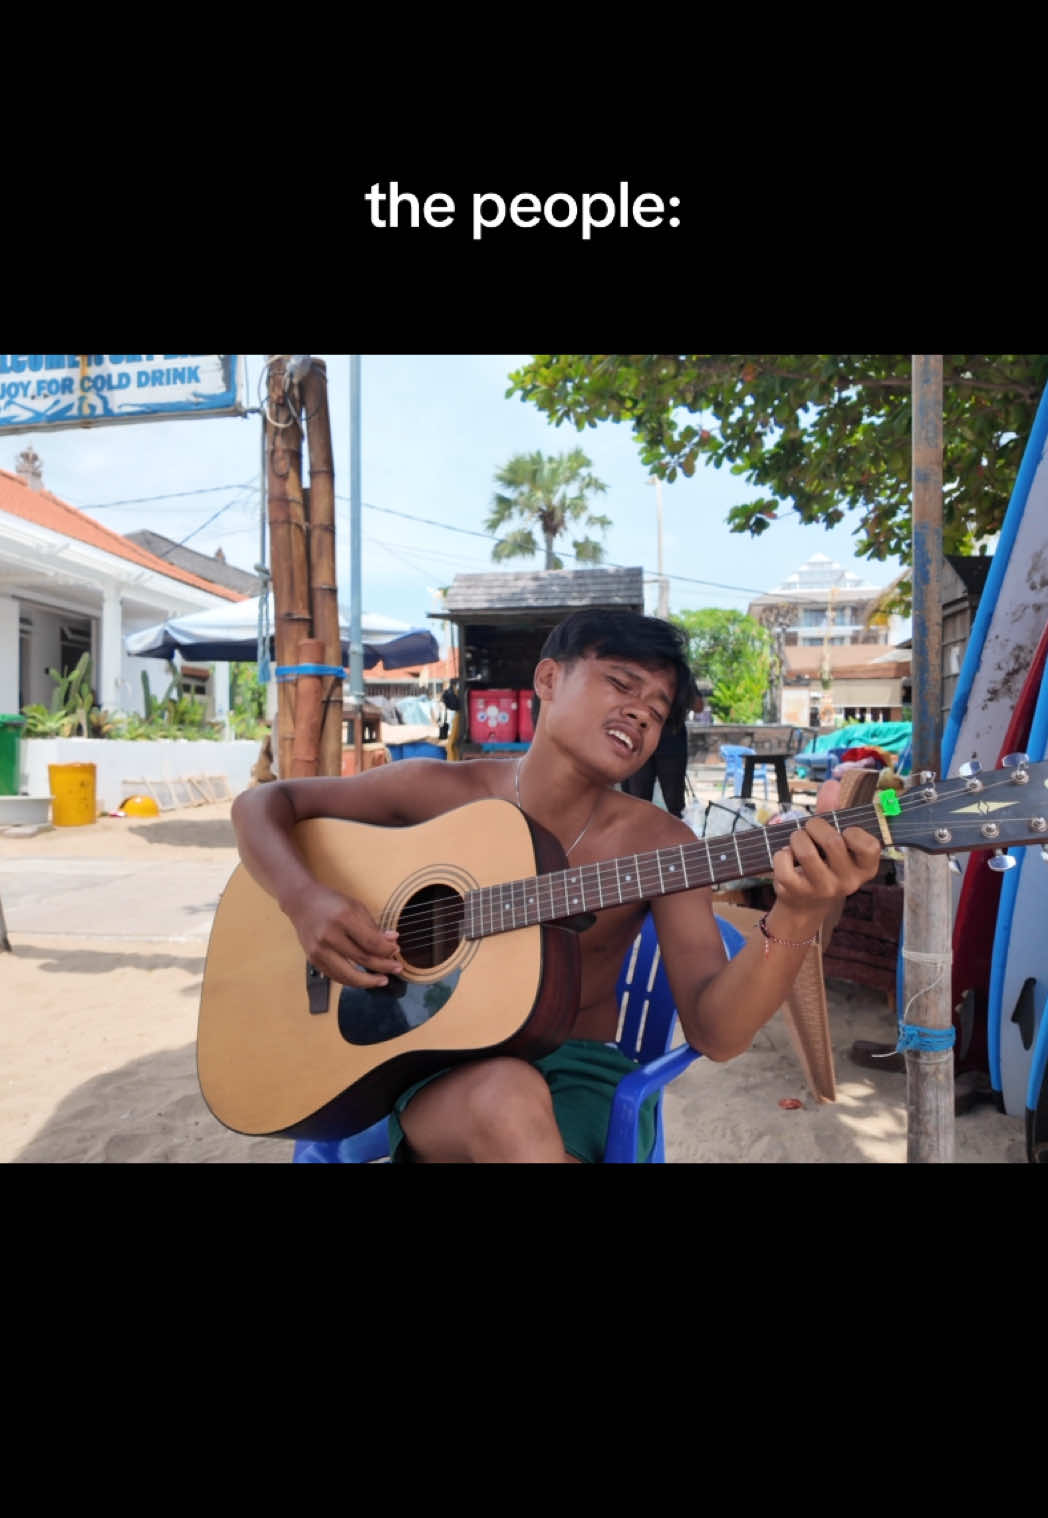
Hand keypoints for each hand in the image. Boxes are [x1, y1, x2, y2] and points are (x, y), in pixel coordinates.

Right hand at [288, 881, 402, 987]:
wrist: (301, 902)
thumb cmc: (332, 902)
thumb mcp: (356, 907)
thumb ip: (373, 927)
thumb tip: (392, 943)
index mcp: (343, 918)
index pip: (371, 942)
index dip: (387, 950)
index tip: (396, 951)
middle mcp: (329, 935)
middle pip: (362, 959)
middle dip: (383, 966)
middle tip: (397, 969)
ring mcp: (319, 950)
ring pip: (348, 975)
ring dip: (368, 981)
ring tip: (382, 980)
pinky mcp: (313, 959)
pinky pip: (336, 976)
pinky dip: (351, 980)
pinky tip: (363, 979)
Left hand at [770, 785, 881, 919]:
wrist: (806, 903)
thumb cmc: (825, 862)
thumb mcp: (835, 839)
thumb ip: (834, 811)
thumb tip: (832, 783)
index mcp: (865, 867)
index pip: (870, 846)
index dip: (854, 832)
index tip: (844, 830)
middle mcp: (848, 882)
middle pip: (832, 842)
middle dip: (815, 826)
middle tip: (810, 828)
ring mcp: (823, 889)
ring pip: (806, 851)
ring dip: (797, 837)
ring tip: (797, 840)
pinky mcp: (798, 893)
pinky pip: (784, 863)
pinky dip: (781, 853)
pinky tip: (787, 856)